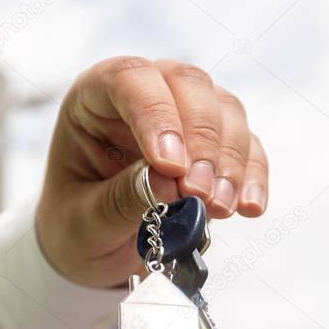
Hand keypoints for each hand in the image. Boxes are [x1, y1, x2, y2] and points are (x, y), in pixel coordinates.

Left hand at [35, 56, 268, 287]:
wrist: (96, 250)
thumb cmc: (76, 226)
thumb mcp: (83, 223)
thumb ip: (121, 200)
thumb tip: (168, 183)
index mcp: (94, 99)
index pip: (130, 79)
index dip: (156, 114)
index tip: (170, 165)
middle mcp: (144, 96)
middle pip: (189, 86)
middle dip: (202, 139)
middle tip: (198, 192)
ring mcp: (185, 117)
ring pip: (226, 111)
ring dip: (229, 161)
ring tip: (219, 207)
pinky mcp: (216, 148)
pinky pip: (248, 148)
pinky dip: (252, 177)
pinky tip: (249, 208)